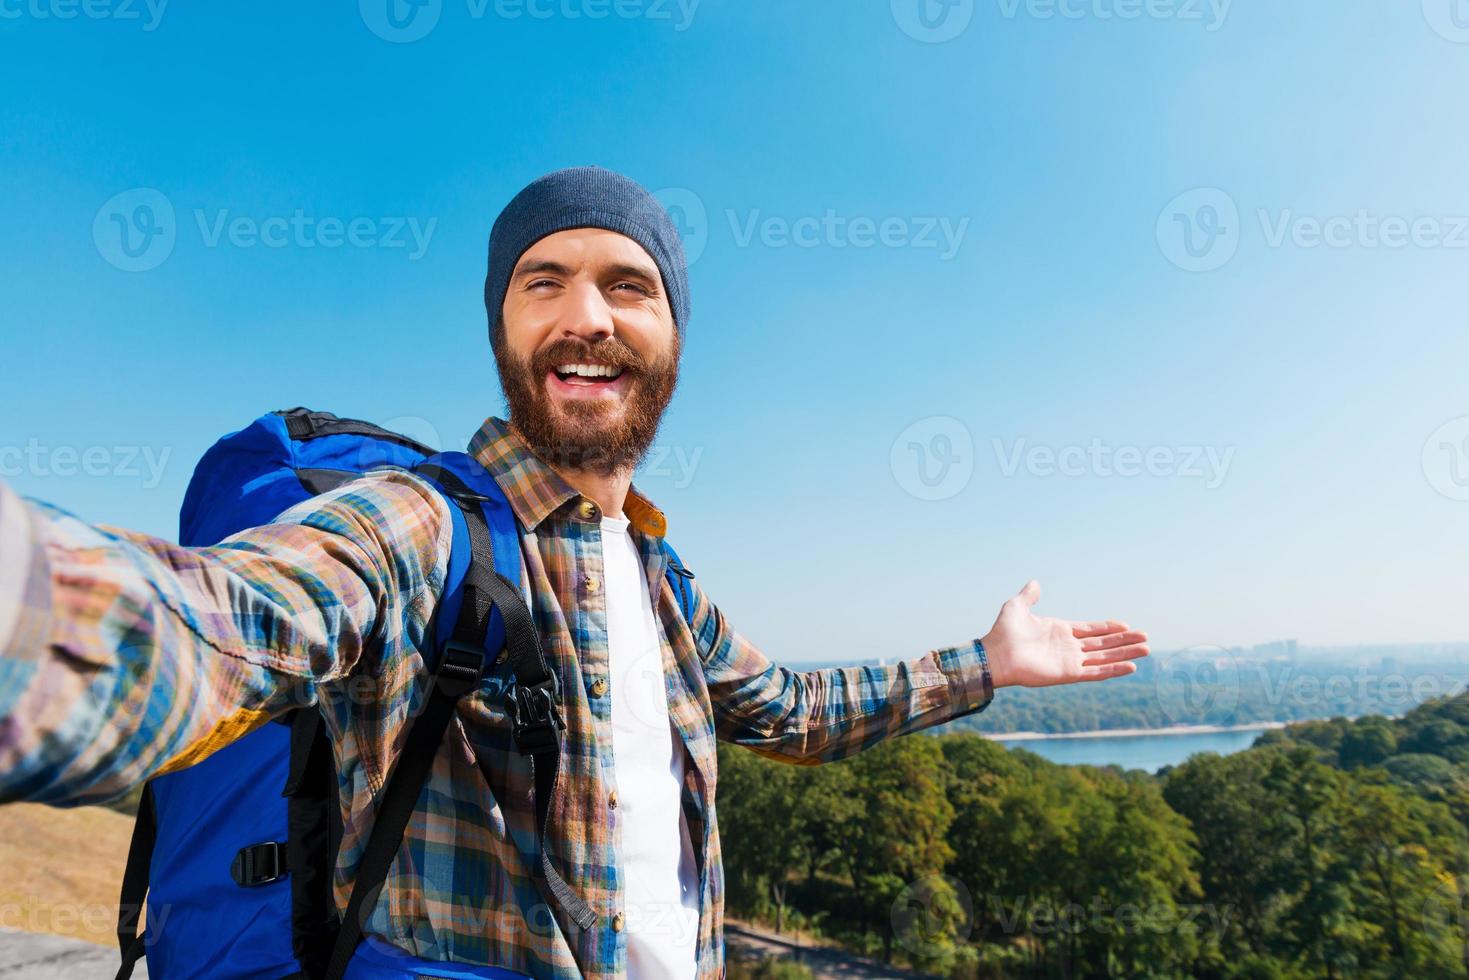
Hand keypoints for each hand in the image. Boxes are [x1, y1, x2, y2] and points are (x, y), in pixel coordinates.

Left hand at [982, 581, 1148, 688]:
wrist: (996, 654)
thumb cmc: (1004, 632)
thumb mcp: (1017, 606)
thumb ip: (1029, 596)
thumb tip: (1034, 582)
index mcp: (1060, 631)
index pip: (1091, 630)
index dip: (1108, 628)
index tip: (1126, 625)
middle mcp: (1068, 647)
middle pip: (1103, 643)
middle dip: (1124, 640)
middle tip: (1146, 637)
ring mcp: (1070, 661)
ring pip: (1105, 657)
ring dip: (1125, 653)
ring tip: (1146, 649)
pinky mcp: (1069, 673)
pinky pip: (1096, 672)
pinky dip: (1113, 669)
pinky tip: (1130, 666)